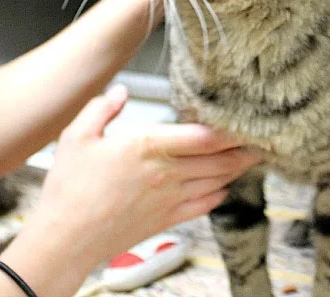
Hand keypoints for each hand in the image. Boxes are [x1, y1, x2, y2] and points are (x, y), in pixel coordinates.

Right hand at [33, 85, 259, 267]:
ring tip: (253, 158)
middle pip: (219, 159)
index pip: (203, 136)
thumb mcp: (76, 136)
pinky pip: (203, 206)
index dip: (231, 129)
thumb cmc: (70, 187)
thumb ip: (102, 108)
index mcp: (147, 147)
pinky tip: (224, 188)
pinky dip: (219, 195)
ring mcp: (169, 199)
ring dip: (237, 169)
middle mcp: (166, 173)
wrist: (66, 238)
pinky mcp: (166, 220)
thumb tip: (120, 91)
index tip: (249, 121)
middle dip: (244, 149)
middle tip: (264, 139)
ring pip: (216, 181)